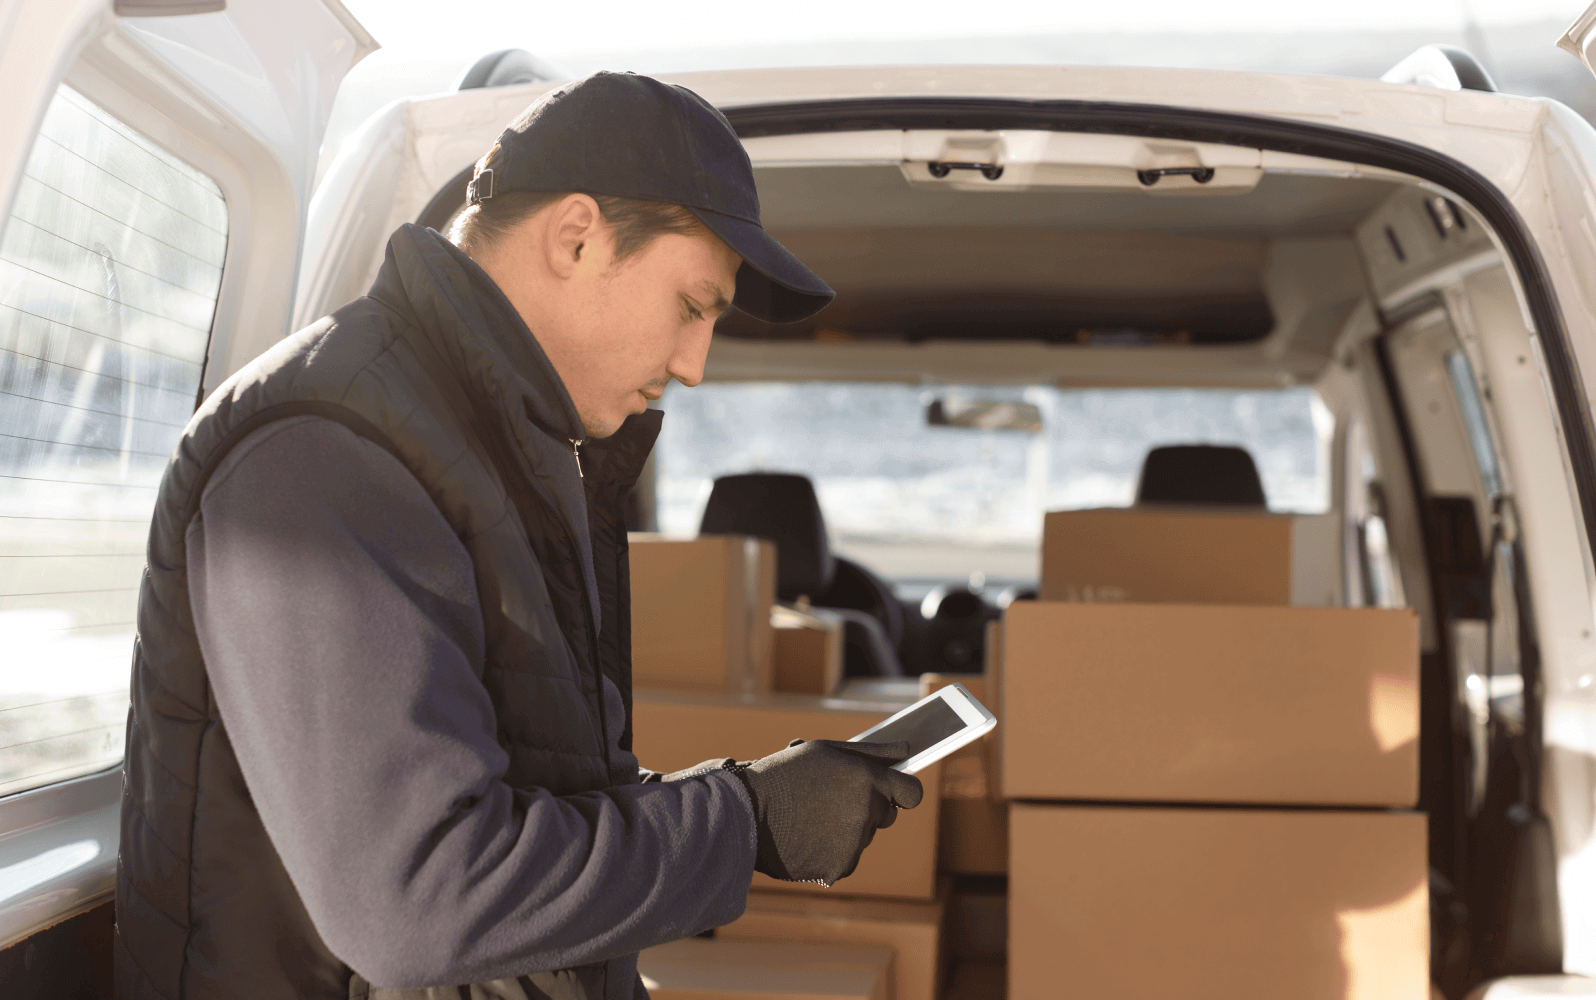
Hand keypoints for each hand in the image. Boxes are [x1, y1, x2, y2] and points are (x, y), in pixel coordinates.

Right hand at [732, 739, 922, 885]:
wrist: (744, 813)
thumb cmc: (784, 775)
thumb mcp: (824, 751)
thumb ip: (871, 753)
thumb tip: (907, 751)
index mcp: (866, 779)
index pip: (912, 793)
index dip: (902, 792)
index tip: (891, 792)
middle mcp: (865, 812)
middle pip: (886, 816)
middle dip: (867, 809)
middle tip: (830, 801)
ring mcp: (853, 843)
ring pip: (863, 838)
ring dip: (846, 831)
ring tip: (810, 818)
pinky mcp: (839, 868)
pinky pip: (846, 859)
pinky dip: (831, 853)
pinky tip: (807, 838)